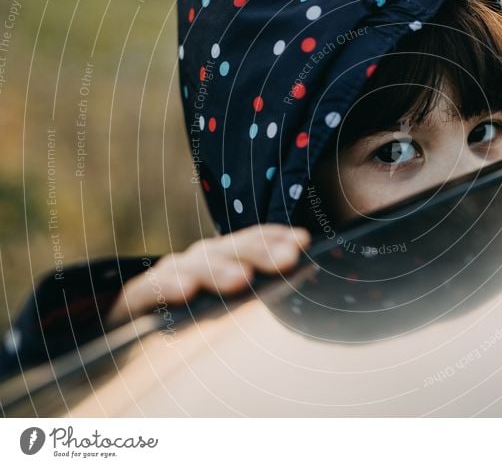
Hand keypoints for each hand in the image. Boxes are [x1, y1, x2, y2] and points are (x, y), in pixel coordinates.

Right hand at [105, 224, 309, 326]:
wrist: (129, 333)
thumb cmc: (191, 318)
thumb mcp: (228, 305)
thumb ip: (257, 294)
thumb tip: (300, 279)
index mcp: (224, 259)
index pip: (252, 241)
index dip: (276, 238)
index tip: (303, 240)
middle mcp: (199, 260)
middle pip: (231, 251)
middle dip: (260, 252)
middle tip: (287, 259)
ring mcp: (169, 275)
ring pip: (196, 266)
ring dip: (220, 270)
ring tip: (242, 279)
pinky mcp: (137, 297)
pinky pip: (152, 289)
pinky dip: (169, 286)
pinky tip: (185, 290)